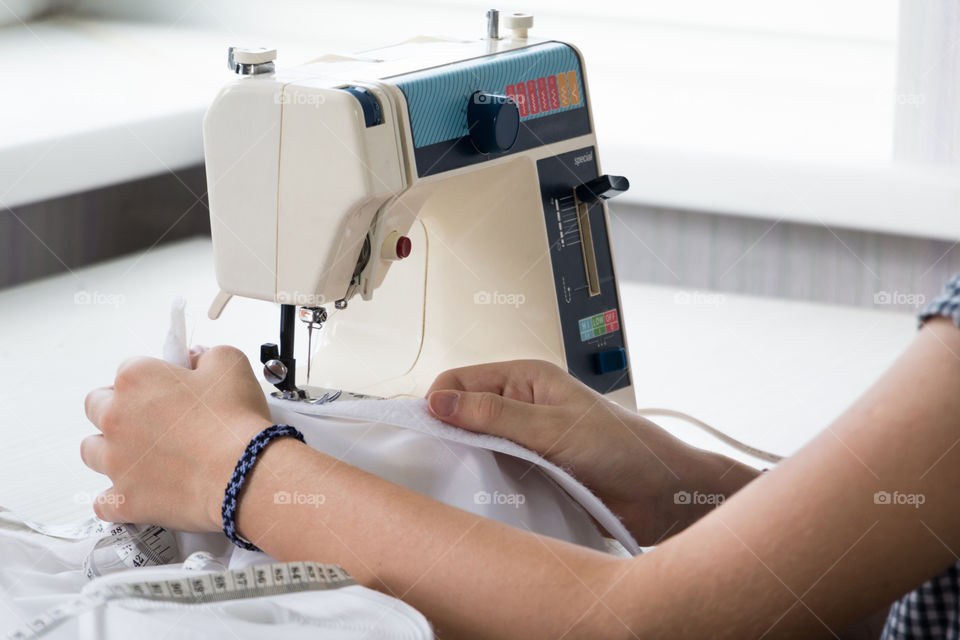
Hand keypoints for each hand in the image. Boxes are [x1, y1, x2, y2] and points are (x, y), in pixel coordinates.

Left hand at [82, 346, 272, 530]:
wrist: (243, 474)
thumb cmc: (235, 420)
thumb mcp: (230, 364)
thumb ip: (207, 354)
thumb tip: (197, 360)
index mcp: (137, 380)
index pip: (127, 370)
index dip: (151, 379)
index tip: (168, 389)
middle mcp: (116, 418)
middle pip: (97, 408)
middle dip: (119, 410)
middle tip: (152, 420)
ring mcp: (116, 461)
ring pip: (92, 451)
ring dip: (111, 451)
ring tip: (142, 455)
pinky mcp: (125, 498)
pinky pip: (105, 502)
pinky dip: (119, 498)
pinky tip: (139, 492)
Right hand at [426, 360, 758, 544]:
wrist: (663, 496)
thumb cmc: (624, 449)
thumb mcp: (554, 428)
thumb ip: (495, 416)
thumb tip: (437, 402)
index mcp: (524, 378)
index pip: (458, 381)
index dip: (439, 405)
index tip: (432, 435)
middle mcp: (519, 406)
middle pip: (461, 415)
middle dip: (450, 437)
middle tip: (446, 464)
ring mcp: (523, 441)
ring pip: (473, 448)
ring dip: (469, 464)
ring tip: (467, 483)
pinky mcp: (529, 473)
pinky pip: (491, 475)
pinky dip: (485, 485)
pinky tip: (485, 498)